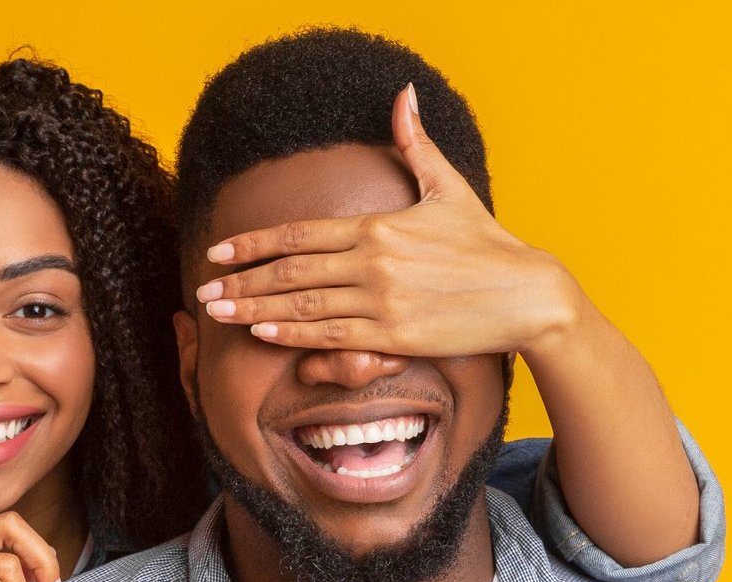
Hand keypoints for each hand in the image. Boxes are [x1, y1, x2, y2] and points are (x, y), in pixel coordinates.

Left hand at [194, 83, 590, 360]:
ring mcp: (382, 302)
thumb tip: (403, 95)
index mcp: (378, 227)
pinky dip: (293, 333)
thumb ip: (415, 144)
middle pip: (291, 271)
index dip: (254, 243)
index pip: (300, 234)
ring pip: (303, 305)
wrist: (528, 294)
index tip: (220, 251)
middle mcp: (373, 262)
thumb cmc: (487, 244)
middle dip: (241, 281)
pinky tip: (262, 333)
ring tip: (219, 314)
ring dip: (255, 309)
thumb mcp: (449, 187)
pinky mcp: (395, 337)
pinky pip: (332, 335)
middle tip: (204, 290)